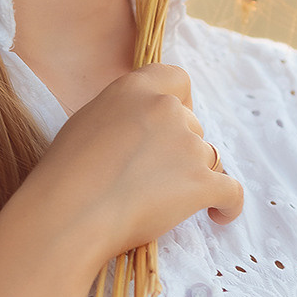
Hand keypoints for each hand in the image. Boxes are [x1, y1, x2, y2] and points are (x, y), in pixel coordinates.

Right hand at [22, 63, 243, 266]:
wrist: (68, 213)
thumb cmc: (65, 175)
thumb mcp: (87, 123)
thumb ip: (122, 117)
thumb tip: (138, 135)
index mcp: (135, 89)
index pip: (177, 79)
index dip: (181, 101)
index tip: (173, 124)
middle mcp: (166, 109)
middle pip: (193, 126)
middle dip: (180, 150)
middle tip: (153, 178)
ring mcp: (187, 145)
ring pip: (208, 159)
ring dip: (193, 178)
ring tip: (163, 205)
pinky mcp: (201, 182)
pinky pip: (231, 191)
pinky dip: (228, 205)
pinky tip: (218, 216)